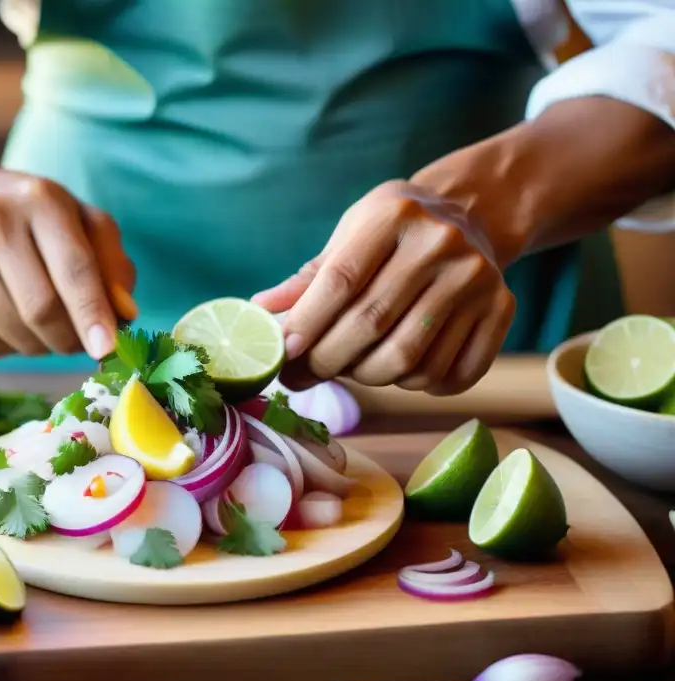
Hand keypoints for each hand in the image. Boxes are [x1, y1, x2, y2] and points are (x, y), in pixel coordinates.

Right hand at [0, 134, 135, 359]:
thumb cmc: (27, 213)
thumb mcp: (78, 219)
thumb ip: (111, 263)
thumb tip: (124, 314)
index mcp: (39, 199)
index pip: (74, 268)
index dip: (93, 314)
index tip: (108, 349)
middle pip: (40, 310)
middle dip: (69, 340)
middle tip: (82, 344)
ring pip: (11, 333)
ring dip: (41, 346)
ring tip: (46, 328)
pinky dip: (8, 344)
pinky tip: (7, 319)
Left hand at [254, 180, 515, 395]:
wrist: (474, 214)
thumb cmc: (394, 230)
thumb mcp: (351, 234)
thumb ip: (309, 277)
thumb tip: (260, 314)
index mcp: (395, 214)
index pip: (341, 281)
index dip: (307, 322)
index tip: (282, 352)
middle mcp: (442, 244)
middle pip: (371, 324)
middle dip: (326, 360)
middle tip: (301, 376)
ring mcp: (477, 280)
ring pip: (409, 359)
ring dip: (367, 377)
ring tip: (349, 369)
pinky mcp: (502, 311)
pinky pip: (448, 375)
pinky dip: (415, 385)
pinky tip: (398, 370)